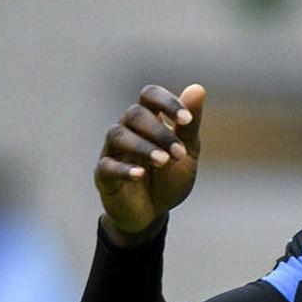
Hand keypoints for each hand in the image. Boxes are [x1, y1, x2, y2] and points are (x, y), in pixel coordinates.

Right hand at [95, 84, 205, 245]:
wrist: (154, 212)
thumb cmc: (170, 177)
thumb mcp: (187, 152)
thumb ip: (190, 124)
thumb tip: (198, 88)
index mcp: (149, 120)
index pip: (150, 95)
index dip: (167, 102)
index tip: (186, 120)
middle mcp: (127, 130)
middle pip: (135, 115)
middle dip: (160, 132)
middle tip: (179, 154)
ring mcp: (112, 151)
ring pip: (118, 135)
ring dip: (143, 147)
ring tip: (164, 161)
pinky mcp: (103, 174)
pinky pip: (107, 165)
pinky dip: (124, 169)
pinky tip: (140, 174)